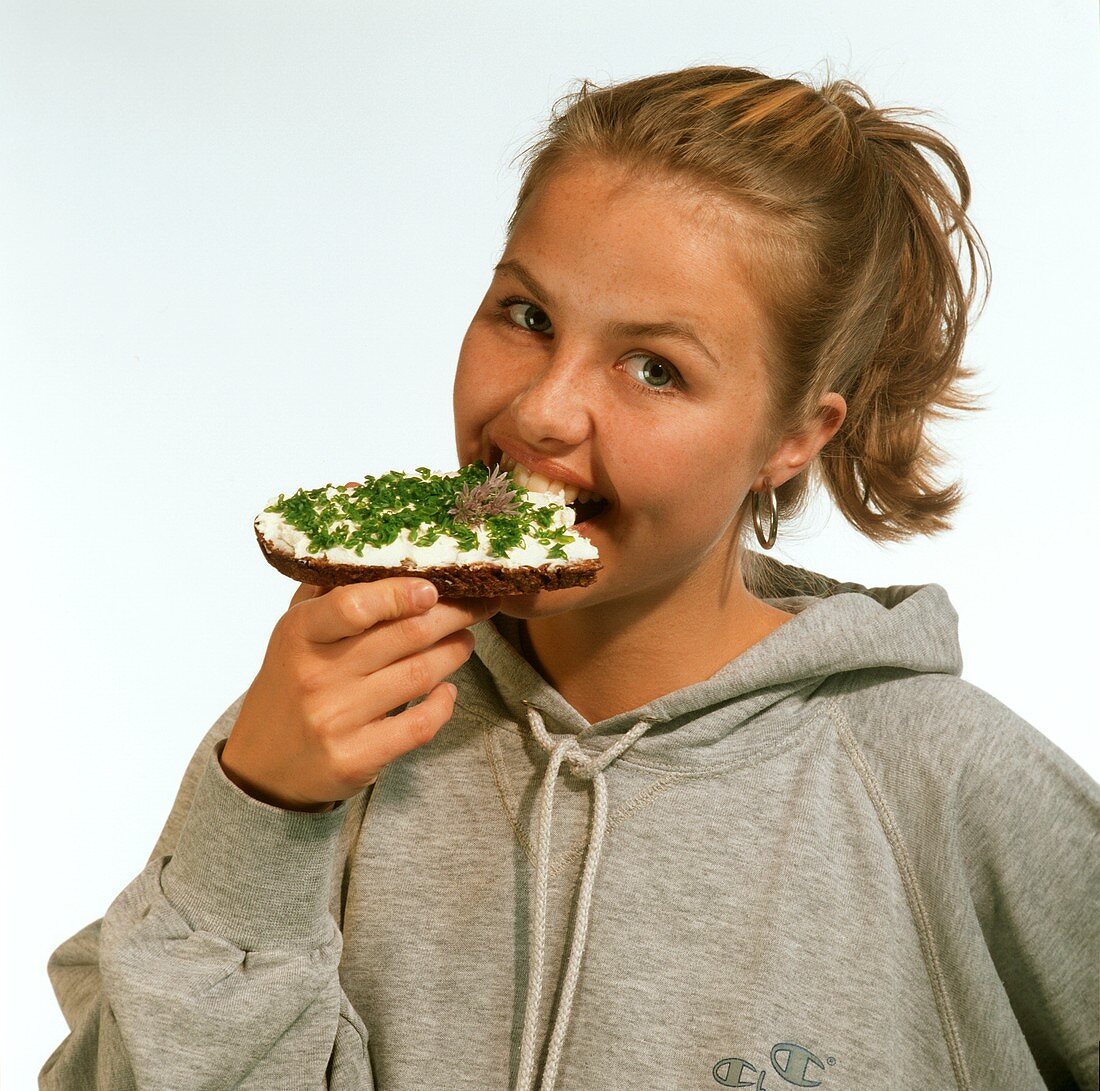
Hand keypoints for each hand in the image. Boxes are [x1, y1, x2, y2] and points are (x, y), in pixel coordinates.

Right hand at [220, 578, 500, 811]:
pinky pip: (419, 725)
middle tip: (478, 604)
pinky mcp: (355, 757)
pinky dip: (444, 703)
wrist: (263, 767)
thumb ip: (329, 591)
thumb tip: (374, 542)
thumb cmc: (291, 683)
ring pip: (419, 675)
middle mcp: (317, 675)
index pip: (352, 606)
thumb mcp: (296, 633)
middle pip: (403, 636)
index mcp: (300, 634)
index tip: (434, 587)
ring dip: (454, 652)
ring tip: (465, 639)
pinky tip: (447, 689)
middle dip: (453, 615)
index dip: (399, 594)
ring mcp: (336, 719)